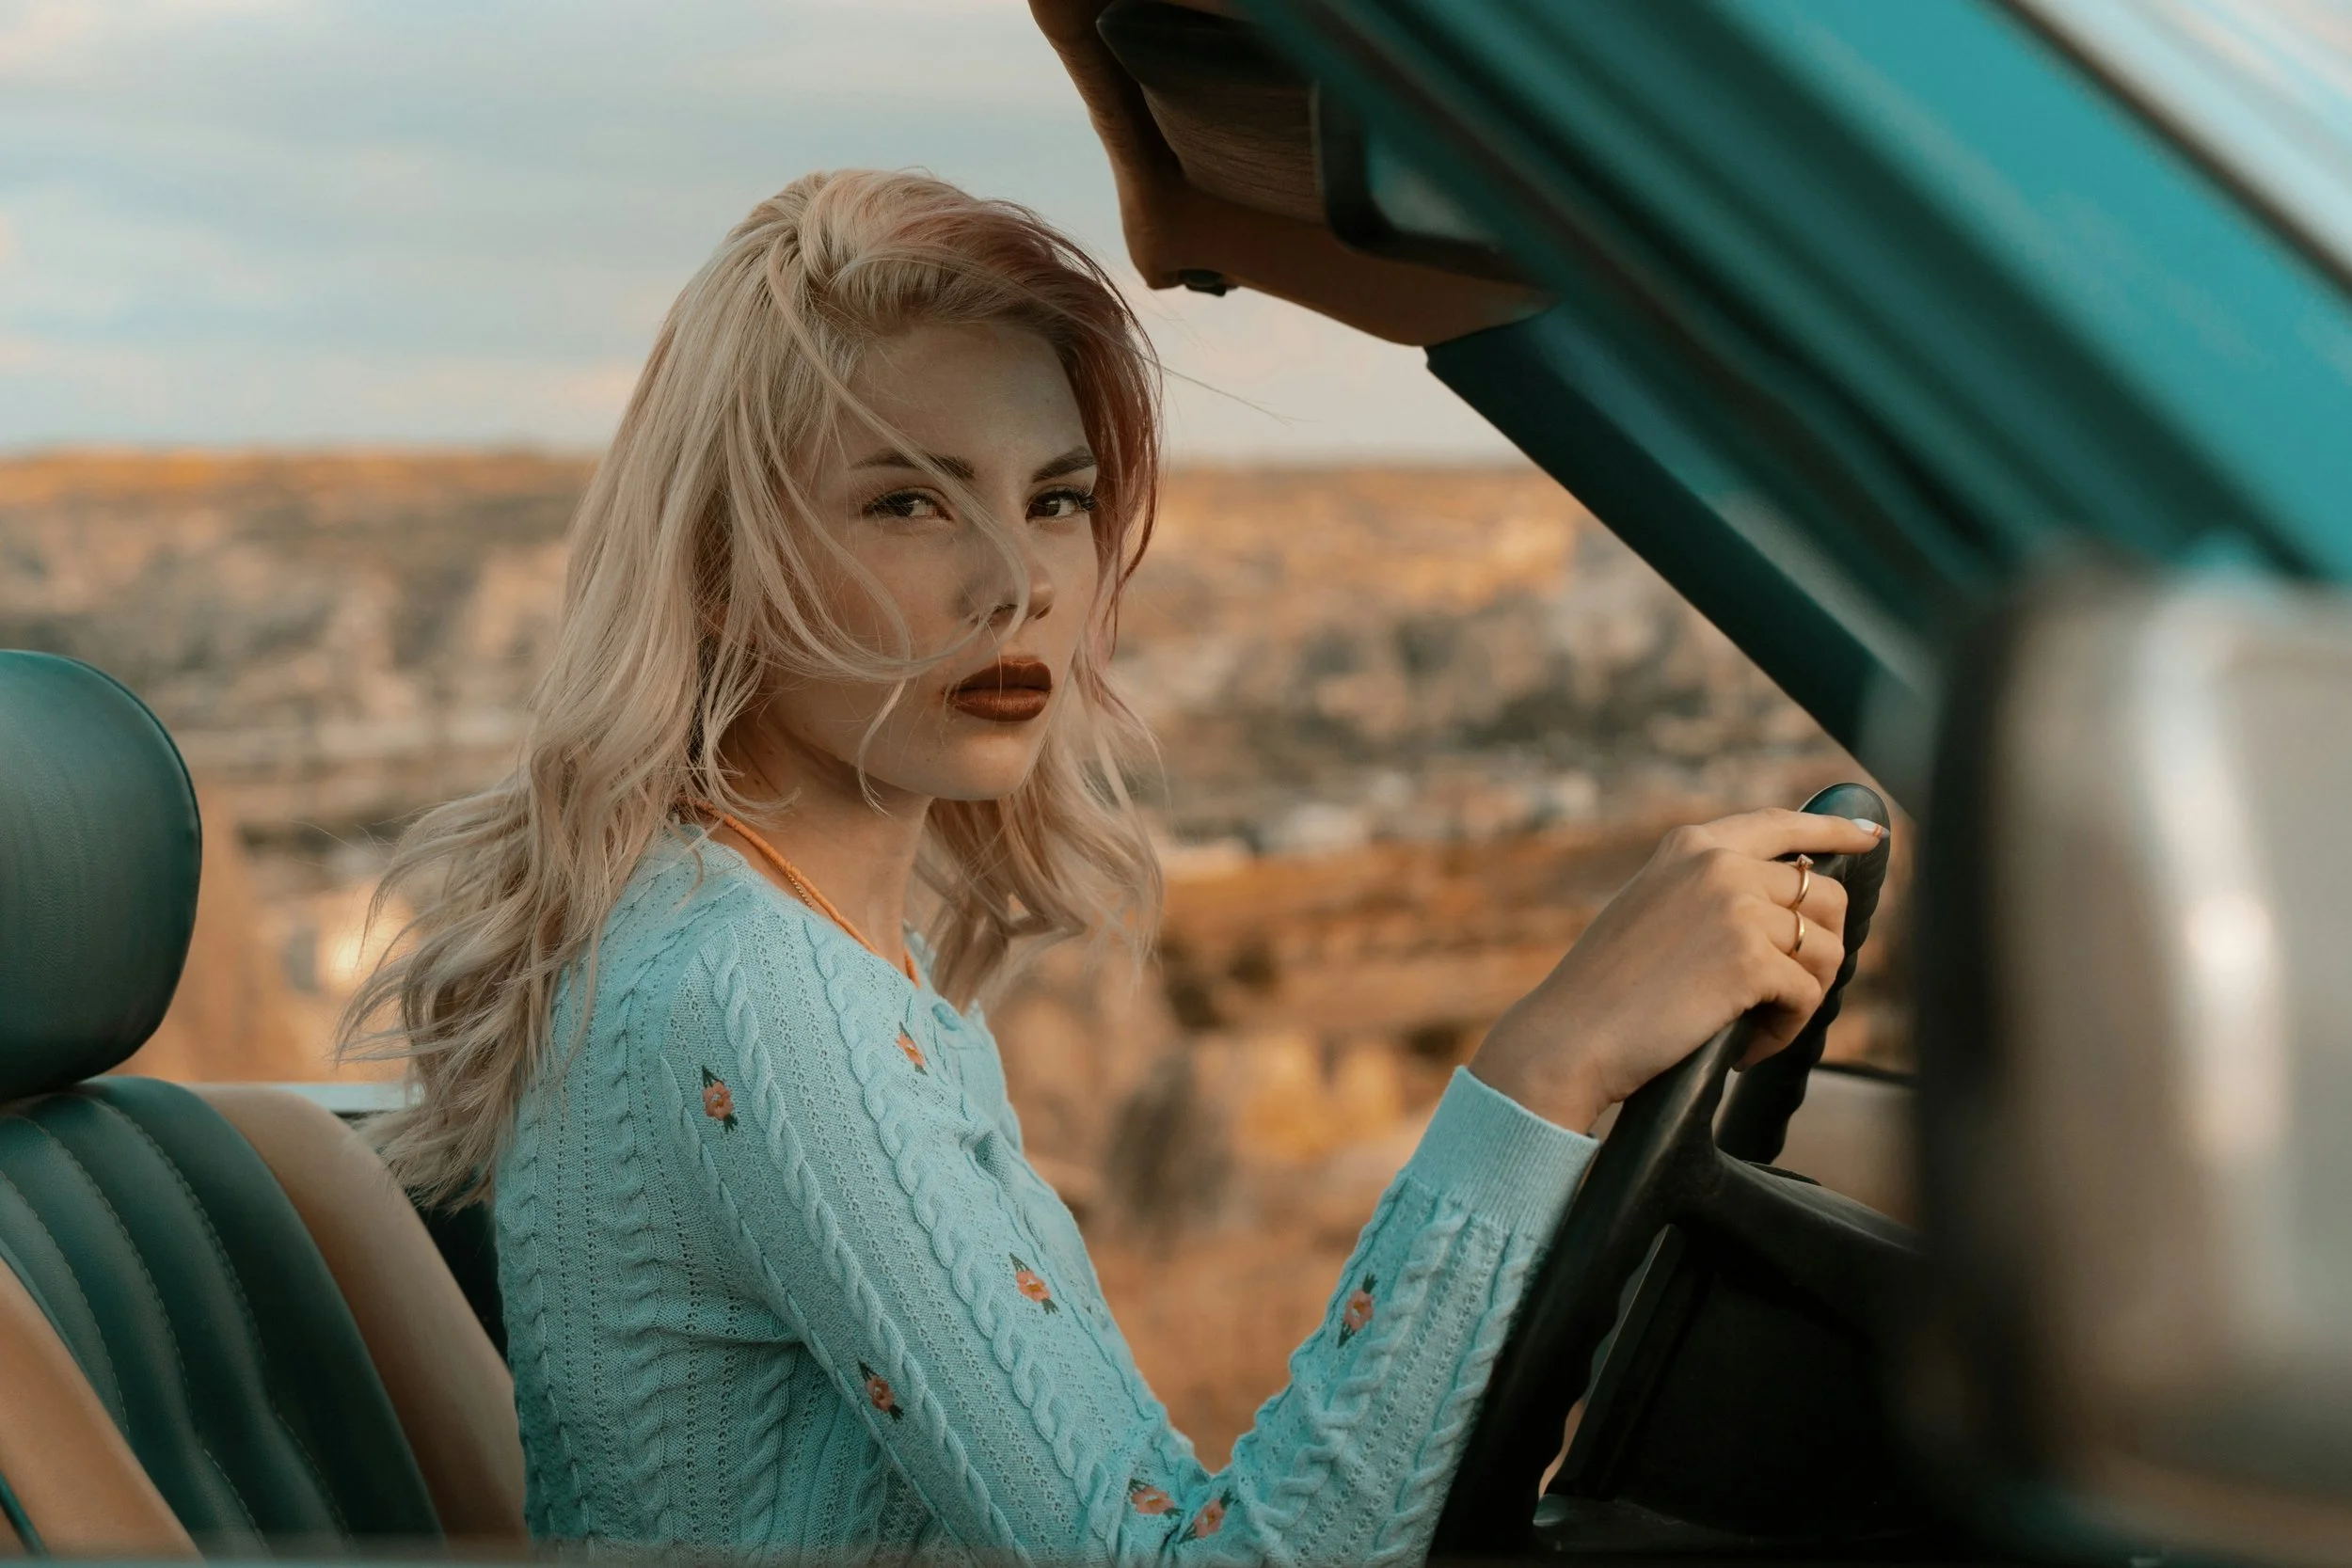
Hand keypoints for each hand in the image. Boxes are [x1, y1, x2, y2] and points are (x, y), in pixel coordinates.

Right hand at [1470, 808, 1882, 1132]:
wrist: (1568, 1036)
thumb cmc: (1604, 991)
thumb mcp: (1651, 910)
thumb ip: (1706, 892)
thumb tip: (1781, 906)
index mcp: (1691, 845)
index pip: (1784, 824)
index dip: (1835, 831)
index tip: (1872, 839)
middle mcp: (1718, 863)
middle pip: (1825, 893)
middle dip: (1820, 949)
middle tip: (1789, 994)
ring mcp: (1737, 907)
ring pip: (1826, 948)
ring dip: (1802, 997)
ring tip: (1757, 1027)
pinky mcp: (1751, 959)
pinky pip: (1807, 996)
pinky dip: (1785, 1031)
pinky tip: (1745, 1049)